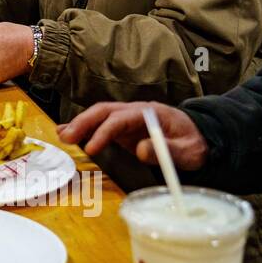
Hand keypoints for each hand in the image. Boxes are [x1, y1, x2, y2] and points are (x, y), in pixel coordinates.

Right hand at [56, 102, 208, 169]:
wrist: (199, 138)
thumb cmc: (195, 144)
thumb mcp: (189, 151)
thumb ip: (167, 150)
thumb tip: (139, 149)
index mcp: (150, 113)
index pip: (121, 118)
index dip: (104, 131)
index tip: (91, 149)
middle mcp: (135, 111)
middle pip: (104, 111)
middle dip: (84, 123)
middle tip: (67, 139)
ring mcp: (128, 119)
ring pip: (99, 116)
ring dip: (80, 124)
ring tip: (62, 136)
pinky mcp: (124, 129)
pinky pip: (100, 125)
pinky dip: (84, 129)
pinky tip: (67, 134)